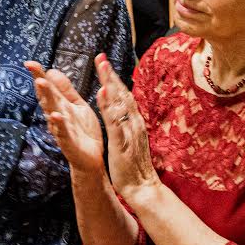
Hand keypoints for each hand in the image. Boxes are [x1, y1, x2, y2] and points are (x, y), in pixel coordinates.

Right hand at [28, 60, 103, 177]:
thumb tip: (52, 70)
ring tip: (41, 83)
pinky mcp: (68, 142)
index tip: (30, 63)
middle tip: (33, 68)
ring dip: (46, 97)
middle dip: (40, 83)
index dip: (39, 75)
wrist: (91, 158)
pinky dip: (58, 123)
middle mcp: (57, 116)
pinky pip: (62, 132)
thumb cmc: (83, 131)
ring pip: (51, 111)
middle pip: (47, 97)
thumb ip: (66, 90)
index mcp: (60, 106)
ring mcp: (60, 129)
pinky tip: (55, 114)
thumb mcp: (76, 106)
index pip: (48, 88)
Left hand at [93, 53, 160, 203]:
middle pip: (122, 94)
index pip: (124, 96)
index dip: (114, 80)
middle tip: (100, 57)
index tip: (104, 64)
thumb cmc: (135, 166)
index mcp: (134, 122)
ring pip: (119, 103)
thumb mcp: (132, 141)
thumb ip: (128, 126)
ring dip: (110, 83)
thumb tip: (123, 114)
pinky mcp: (122, 142)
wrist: (143, 188)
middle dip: (110, 75)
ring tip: (101, 66)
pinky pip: (115, 121)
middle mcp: (134, 123)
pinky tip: (102, 93)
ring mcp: (129, 131)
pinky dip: (108, 106)